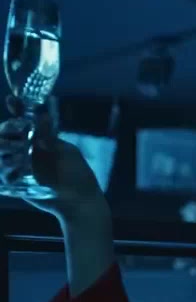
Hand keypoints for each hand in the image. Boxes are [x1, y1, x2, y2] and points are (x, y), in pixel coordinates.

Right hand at [0, 96, 107, 221]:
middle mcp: (26, 151)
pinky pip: (4, 174)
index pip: (23, 122)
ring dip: (4, 149)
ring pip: (1, 154)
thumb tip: (41, 115)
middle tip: (15, 131)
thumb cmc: (78, 175)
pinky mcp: (17, 183)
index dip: (16, 110)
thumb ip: (50, 138)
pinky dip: (7, 170)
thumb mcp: (66, 153)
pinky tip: (17, 169)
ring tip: (19, 154)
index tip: (12, 100)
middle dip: (5, 131)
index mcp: (39, 140)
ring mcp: (20, 166)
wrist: (80, 201)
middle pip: (5, 136)